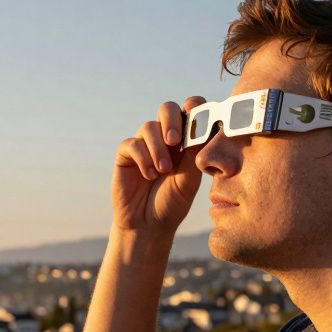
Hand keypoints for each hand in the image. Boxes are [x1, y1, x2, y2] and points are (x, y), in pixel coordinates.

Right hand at [111, 97, 205, 234]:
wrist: (148, 224)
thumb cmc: (173, 202)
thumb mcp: (191, 177)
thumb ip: (196, 151)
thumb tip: (205, 125)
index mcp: (186, 140)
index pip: (191, 111)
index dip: (195, 107)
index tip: (198, 115)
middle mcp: (164, 138)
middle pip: (167, 109)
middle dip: (171, 120)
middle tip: (175, 141)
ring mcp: (144, 144)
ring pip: (149, 126)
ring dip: (158, 148)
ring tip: (163, 170)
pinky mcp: (126, 154)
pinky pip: (133, 144)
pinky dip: (143, 158)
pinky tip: (148, 175)